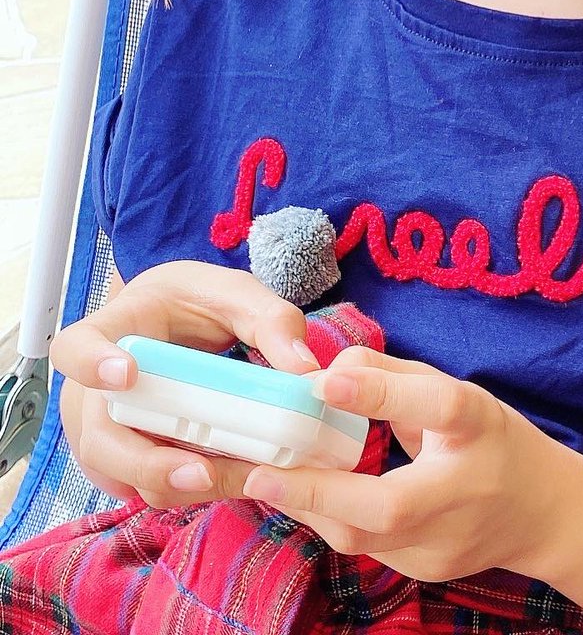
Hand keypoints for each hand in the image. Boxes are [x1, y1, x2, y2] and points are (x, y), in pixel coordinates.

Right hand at [51, 261, 320, 508]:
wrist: (177, 320)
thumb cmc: (199, 302)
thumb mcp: (238, 295)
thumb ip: (271, 321)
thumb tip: (304, 369)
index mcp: (114, 329)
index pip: (75, 346)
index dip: (91, 363)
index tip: (125, 374)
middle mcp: (93, 388)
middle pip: (97, 437)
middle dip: (145, 462)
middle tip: (200, 471)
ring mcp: (104, 429)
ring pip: (121, 474)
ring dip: (176, 483)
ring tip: (239, 478)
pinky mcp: (128, 459)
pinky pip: (146, 485)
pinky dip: (187, 489)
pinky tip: (233, 478)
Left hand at [240, 347, 570, 582]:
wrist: (542, 512)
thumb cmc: (490, 437)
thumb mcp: (456, 392)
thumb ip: (392, 378)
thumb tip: (326, 373)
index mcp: (479, 427)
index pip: (436, 408)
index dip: (382, 395)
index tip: (322, 383)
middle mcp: (466, 489)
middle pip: (390, 505)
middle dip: (318, 491)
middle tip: (260, 472)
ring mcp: (448, 541)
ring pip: (366, 538)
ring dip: (311, 509)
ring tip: (265, 481)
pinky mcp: (428, 570)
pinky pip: (367, 547)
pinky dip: (331, 520)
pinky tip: (304, 499)